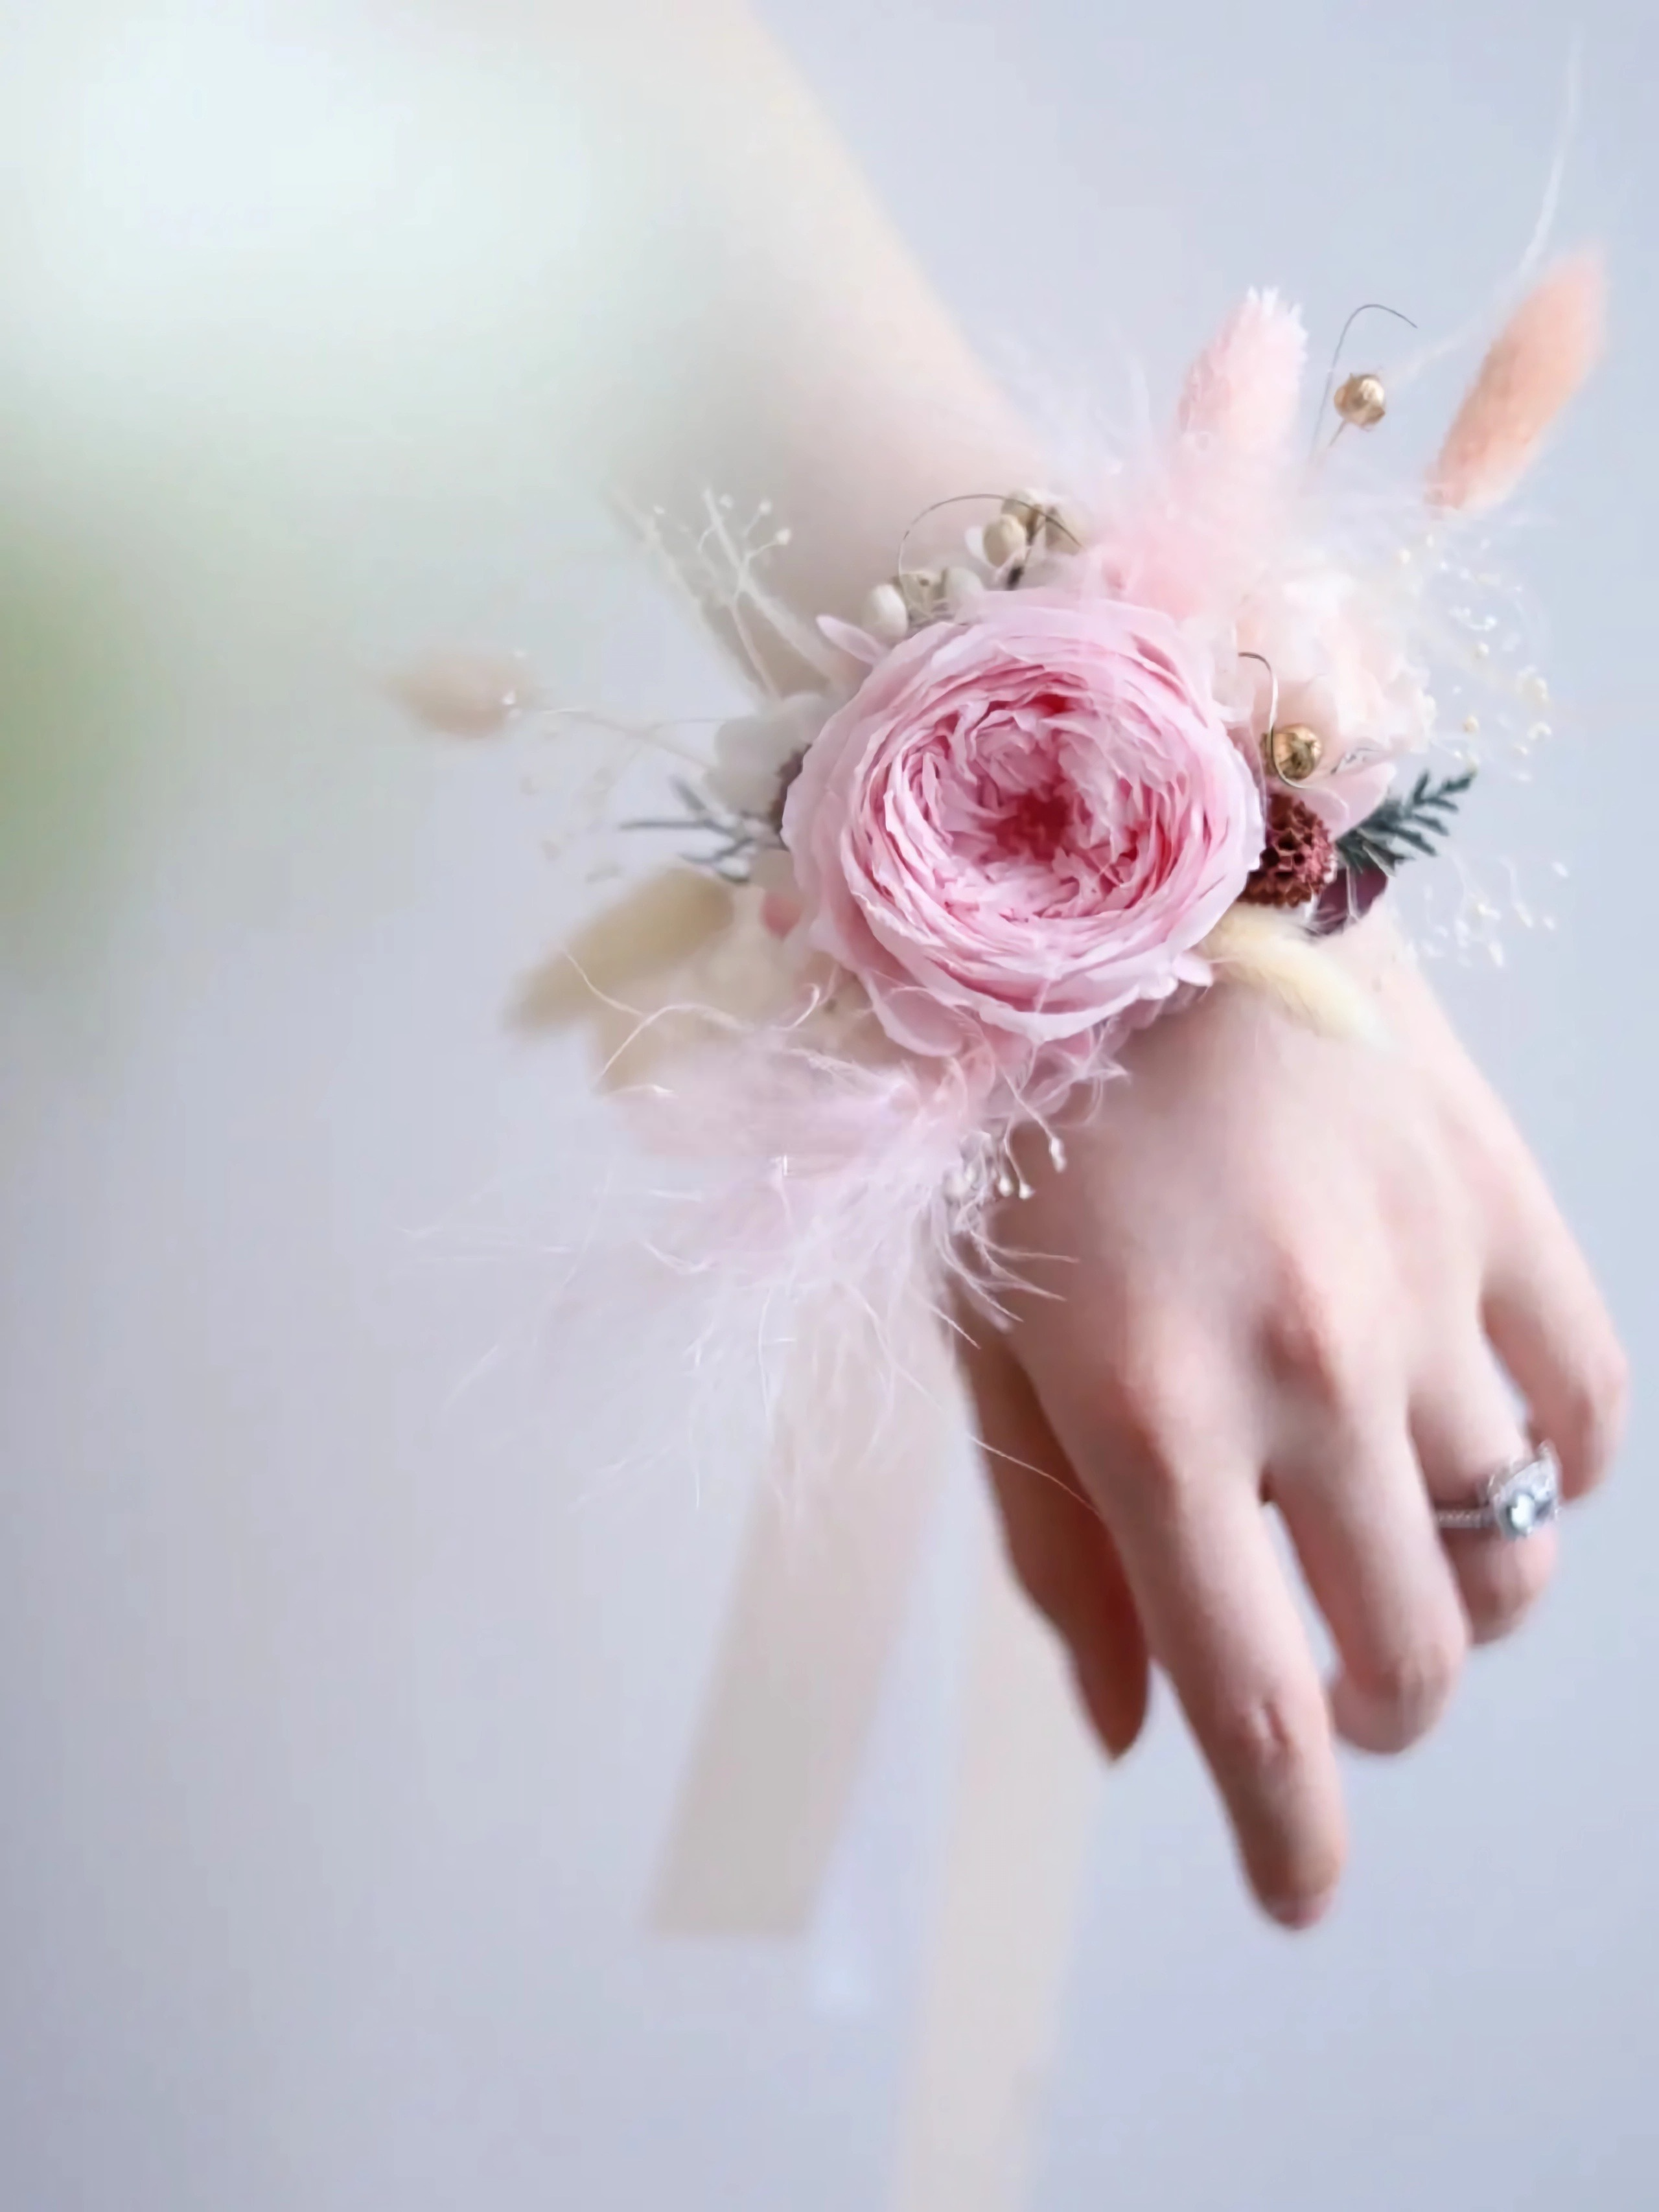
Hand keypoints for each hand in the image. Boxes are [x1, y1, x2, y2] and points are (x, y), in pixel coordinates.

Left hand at [960, 918, 1626, 1927]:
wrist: (1122, 883)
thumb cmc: (1011, 1121)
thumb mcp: (979, 1343)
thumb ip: (1057, 1552)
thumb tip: (1140, 1734)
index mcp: (1148, 1414)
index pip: (1254, 1708)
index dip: (1288, 1840)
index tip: (1295, 1897)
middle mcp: (1306, 1370)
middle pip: (1408, 1656)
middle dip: (1368, 1721)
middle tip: (1317, 1688)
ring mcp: (1426, 1287)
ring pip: (1509, 1552)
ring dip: (1454, 1607)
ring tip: (1380, 1563)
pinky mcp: (1502, 1206)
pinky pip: (1590, 1406)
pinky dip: (1554, 1475)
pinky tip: (1482, 1459)